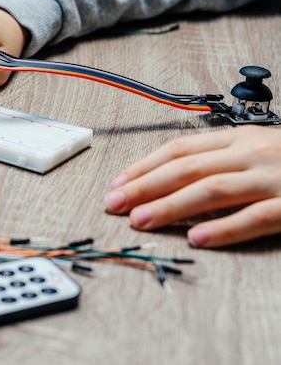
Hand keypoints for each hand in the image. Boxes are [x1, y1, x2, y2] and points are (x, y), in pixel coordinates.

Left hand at [104, 126, 280, 247]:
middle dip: (144, 187)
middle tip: (114, 204)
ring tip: (140, 220)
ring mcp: (274, 178)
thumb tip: (167, 178)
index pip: (180, 148)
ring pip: (212, 190)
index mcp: (240, 138)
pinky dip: (223, 228)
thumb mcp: (256, 147)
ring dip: (171, 206)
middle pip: (187, 168)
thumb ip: (218, 158)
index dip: (144, 166)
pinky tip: (196, 239)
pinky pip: (255, 217)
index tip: (117, 183)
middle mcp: (252, 153)